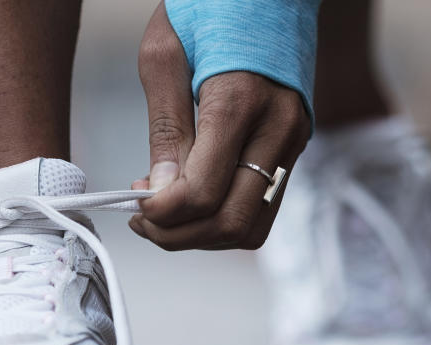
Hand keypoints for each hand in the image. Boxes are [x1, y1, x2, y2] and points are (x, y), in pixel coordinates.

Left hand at [130, 2, 311, 250]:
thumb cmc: (211, 6)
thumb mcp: (166, 54)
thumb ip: (165, 128)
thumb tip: (160, 190)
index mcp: (239, 101)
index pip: (203, 191)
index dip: (162, 213)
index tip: (135, 204)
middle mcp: (276, 129)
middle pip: (230, 222)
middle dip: (179, 235)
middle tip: (144, 220)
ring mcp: (292, 143)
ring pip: (251, 227)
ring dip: (202, 236)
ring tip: (166, 216)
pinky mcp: (294, 149)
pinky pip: (262, 209)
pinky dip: (224, 221)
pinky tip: (194, 203)